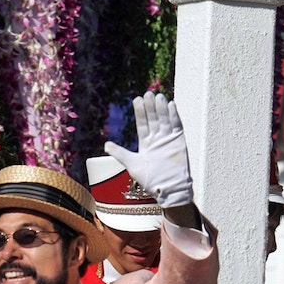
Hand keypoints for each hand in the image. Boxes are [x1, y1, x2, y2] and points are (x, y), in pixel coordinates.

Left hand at [104, 92, 192, 209]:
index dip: (140, 112)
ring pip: (164, 119)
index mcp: (145, 143)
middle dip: (150, 107)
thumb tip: (105, 145)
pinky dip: (173, 115)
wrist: (168, 189)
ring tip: (157, 97)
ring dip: (161, 108)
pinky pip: (176, 125)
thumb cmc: (149, 180)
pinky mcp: (178, 140)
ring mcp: (168, 138)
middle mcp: (157, 139)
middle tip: (147, 94)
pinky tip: (170, 105)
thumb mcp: (132, 165)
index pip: (142, 124)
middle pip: (153, 119)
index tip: (137, 99)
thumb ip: (120, 154)